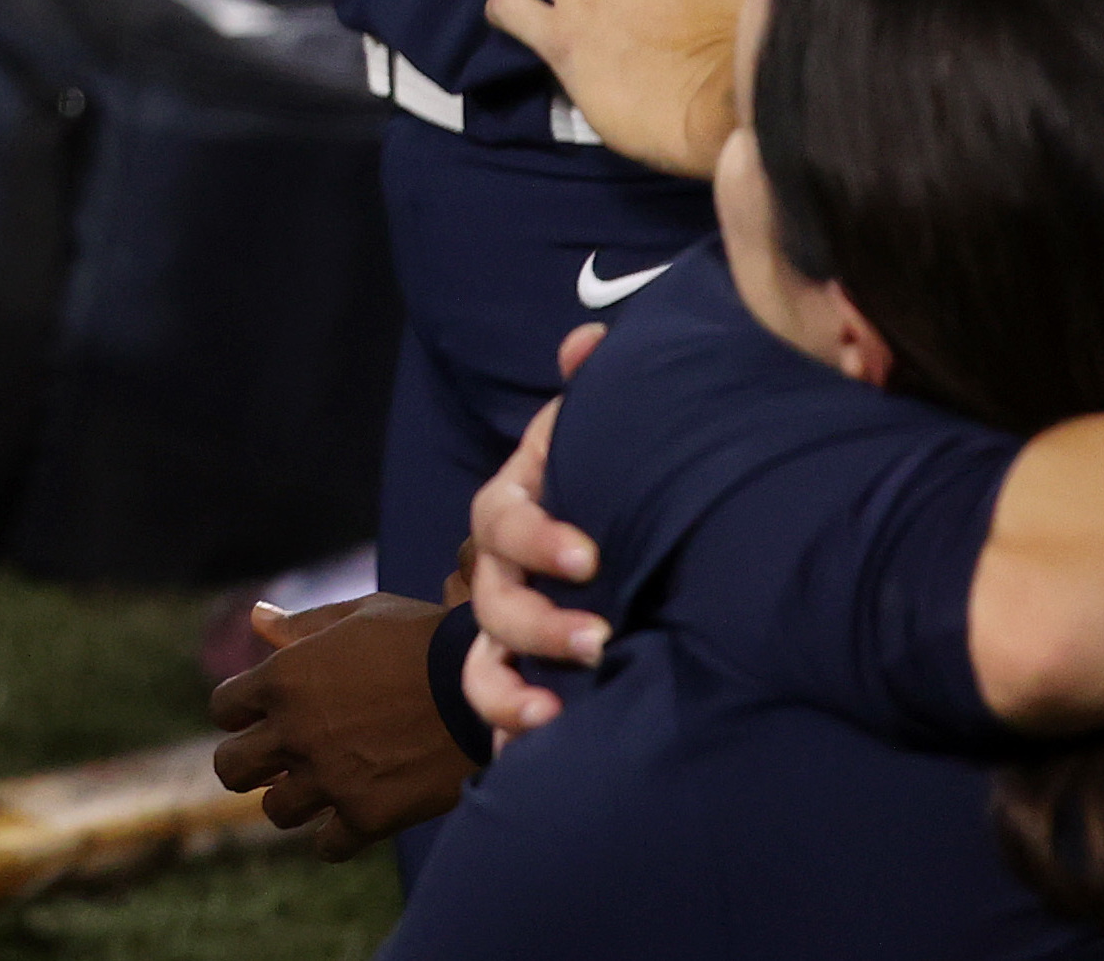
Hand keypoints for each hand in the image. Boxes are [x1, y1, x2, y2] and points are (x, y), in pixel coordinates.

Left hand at [205, 594, 470, 854]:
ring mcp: (329, 777)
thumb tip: (257, 617)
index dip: (239, 711)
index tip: (259, 715)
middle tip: (272, 762)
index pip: (224, 708)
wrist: (482, 689)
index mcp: (284, 678)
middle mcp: (295, 731)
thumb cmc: (422, 640)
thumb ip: (304, 625)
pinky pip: (327, 846)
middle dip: (246, 765)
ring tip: (318, 788)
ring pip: (276, 811)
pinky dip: (335, 837)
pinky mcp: (368, 816)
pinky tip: (352, 818)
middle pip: (231, 768)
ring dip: (293, 801)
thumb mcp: (361, 616)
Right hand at [461, 327, 611, 744]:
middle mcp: (501, 572)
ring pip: (484, 668)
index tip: (588, 557)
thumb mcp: (602, 427)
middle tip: (599, 640)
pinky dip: (513, 744)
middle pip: (492, 602)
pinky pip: (503, 719)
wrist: (619, 538)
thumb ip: (598, 387)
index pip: (503, 519)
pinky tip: (544, 759)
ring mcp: (510, 632)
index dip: (535, 537)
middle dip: (538, 625)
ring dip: (510, 694)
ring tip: (554, 716)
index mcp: (517, 506)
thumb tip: (585, 344)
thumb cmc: (611, 473)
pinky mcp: (530, 681)